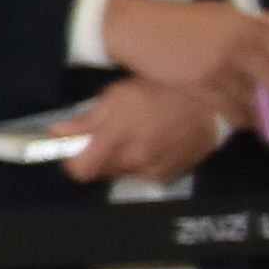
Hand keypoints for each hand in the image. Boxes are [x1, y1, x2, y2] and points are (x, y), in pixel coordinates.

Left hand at [63, 77, 232, 186]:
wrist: (210, 104)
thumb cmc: (160, 91)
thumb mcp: (118, 95)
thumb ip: (86, 118)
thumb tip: (57, 132)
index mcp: (115, 139)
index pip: (79, 170)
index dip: (71, 160)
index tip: (73, 146)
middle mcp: (132, 161)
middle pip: (98, 173)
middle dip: (95, 156)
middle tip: (105, 135)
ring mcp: (151, 172)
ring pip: (119, 173)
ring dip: (118, 159)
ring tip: (132, 135)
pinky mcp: (167, 176)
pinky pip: (140, 174)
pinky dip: (138, 162)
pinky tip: (150, 142)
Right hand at [102, 0, 268, 102]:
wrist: (137, 28)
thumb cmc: (182, 19)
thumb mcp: (227, 12)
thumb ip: (266, 24)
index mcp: (249, 25)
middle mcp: (240, 46)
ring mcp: (220, 68)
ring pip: (258, 101)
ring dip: (261, 110)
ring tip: (256, 110)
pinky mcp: (201, 86)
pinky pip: (234, 111)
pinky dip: (241, 118)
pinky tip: (239, 117)